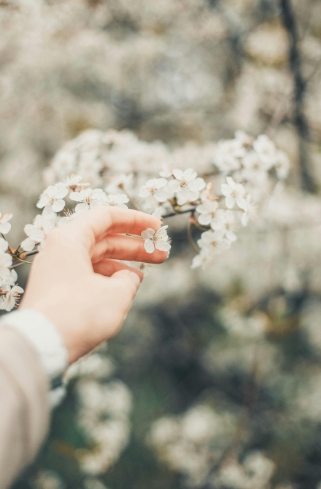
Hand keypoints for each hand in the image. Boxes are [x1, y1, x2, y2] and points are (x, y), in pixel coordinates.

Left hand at [20, 206, 167, 363]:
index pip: (107, 216)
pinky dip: (108, 278)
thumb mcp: (116, 294)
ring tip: (147, 272)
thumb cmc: (77, 315)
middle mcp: (61, 250)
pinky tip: (126, 288)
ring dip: (123, 263)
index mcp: (69, 239)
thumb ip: (129, 279)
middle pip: (104, 238)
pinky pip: (88, 274)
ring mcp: (58, 270)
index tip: (157, 228)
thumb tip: (128, 278)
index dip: (136, 220)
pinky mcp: (59, 289)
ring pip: (97, 258)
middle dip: (135, 245)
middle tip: (161, 252)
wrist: (41, 347)